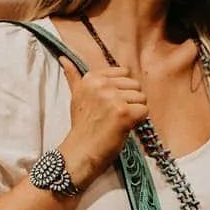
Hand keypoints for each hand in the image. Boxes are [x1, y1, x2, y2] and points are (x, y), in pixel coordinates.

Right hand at [57, 56, 147, 187]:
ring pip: (142, 98)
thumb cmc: (82, 126)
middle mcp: (101, 84)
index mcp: (92, 77)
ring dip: (134, 112)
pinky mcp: (124, 113)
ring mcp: (113, 98)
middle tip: (113, 116)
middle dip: (129, 101)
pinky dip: (138, 122)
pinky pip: (144, 111)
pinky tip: (124, 127)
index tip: (108, 104)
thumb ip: (74, 77)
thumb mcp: (76, 96)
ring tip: (118, 122)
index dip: (122, 91)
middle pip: (135, 85)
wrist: (82, 151)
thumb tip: (64, 59)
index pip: (124, 73)